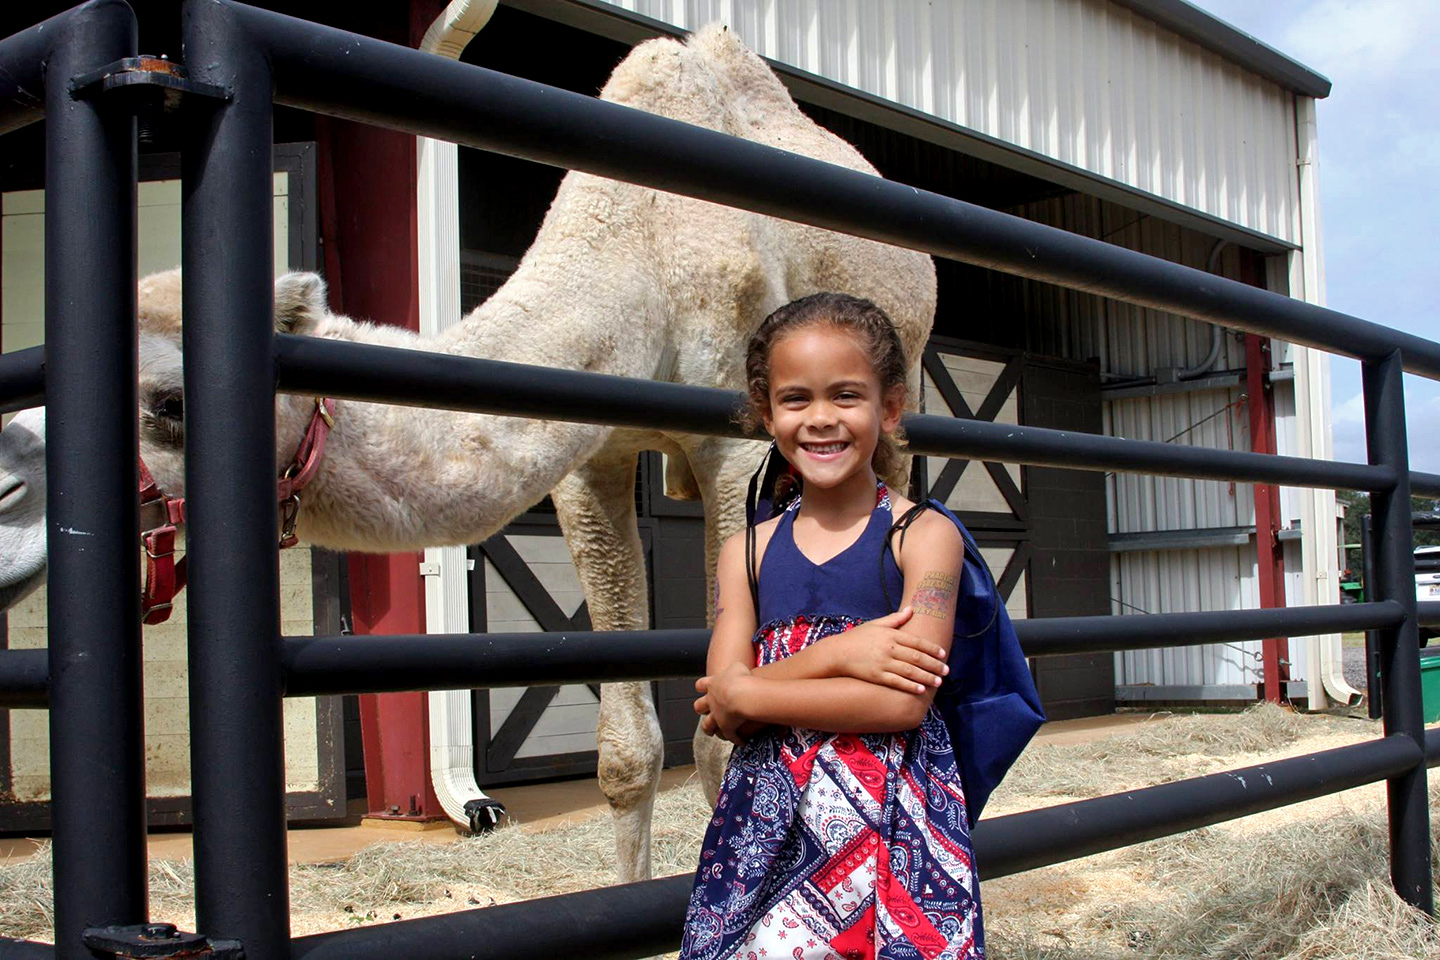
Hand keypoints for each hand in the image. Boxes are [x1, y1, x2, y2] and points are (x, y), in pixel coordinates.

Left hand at [694, 663, 753, 742]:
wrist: (741, 695)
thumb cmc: (740, 678)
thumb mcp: (737, 667)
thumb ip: (733, 669)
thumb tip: (737, 670)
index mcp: (712, 685)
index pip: (701, 685)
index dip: (701, 687)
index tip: (703, 688)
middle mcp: (711, 701)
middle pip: (699, 706)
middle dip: (701, 709)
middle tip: (704, 711)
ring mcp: (717, 716)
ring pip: (707, 725)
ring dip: (709, 729)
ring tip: (712, 732)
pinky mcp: (726, 728)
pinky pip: (729, 736)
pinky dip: (735, 739)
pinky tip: (740, 742)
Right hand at [823, 606, 948, 693]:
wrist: (837, 652)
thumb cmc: (858, 638)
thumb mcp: (876, 624)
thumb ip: (895, 618)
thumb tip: (911, 609)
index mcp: (891, 635)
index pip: (916, 641)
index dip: (932, 648)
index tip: (943, 654)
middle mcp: (889, 648)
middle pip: (917, 657)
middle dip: (934, 665)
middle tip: (946, 671)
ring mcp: (883, 663)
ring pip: (910, 671)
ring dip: (926, 677)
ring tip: (938, 682)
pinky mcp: (877, 676)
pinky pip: (897, 682)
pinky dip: (910, 686)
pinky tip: (920, 690)